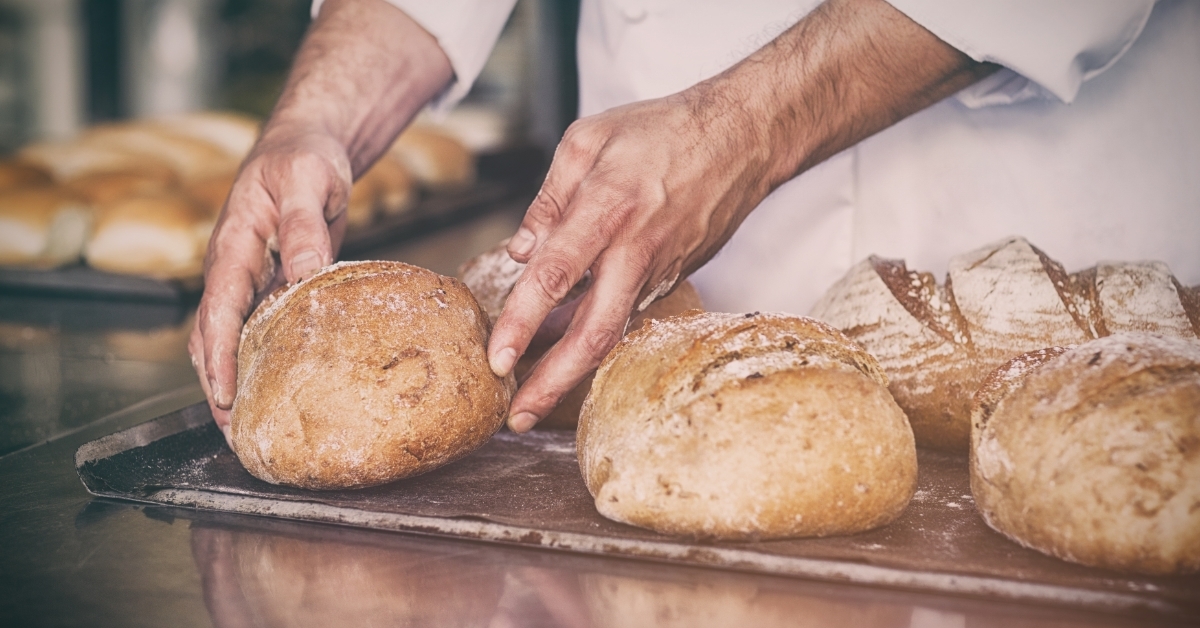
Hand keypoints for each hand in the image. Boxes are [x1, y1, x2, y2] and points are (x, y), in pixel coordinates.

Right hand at [189, 127, 351, 444]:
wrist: (308, 146)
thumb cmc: (304, 158)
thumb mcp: (308, 183)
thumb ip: (305, 228)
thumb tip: (304, 274)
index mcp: (234, 246)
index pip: (217, 310)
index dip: (218, 356)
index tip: (223, 395)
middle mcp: (236, 270)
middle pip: (214, 337)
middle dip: (219, 386)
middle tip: (239, 435)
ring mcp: (253, 280)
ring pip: (235, 338)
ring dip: (240, 380)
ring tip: (256, 427)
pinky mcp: (275, 284)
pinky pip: (264, 329)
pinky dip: (267, 360)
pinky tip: (285, 387)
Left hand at [489, 90, 773, 432]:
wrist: (742, 139)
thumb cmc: (662, 131)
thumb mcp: (589, 140)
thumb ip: (549, 198)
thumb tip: (520, 253)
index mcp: (608, 208)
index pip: (556, 276)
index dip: (524, 321)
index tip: (497, 359)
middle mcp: (635, 249)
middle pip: (594, 332)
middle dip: (553, 382)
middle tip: (517, 418)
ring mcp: (658, 269)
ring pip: (611, 332)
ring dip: (570, 369)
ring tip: (530, 397)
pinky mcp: (671, 277)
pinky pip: (624, 314)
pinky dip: (591, 335)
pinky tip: (559, 347)